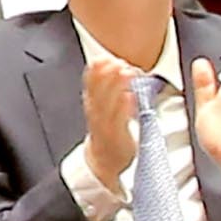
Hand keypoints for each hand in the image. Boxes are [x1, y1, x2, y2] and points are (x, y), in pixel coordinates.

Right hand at [76, 37, 145, 196]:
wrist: (104, 163)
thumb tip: (105, 62)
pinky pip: (119, 122)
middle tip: (117, 61)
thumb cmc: (107, 132)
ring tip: (126, 71)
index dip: (95, 72)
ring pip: (108, 105)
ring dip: (117, 87)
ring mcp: (105, 127)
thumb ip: (103, 88)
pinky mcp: (116, 138)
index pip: (90, 86)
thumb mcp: (101, 109)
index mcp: (92, 107)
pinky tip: (130, 97)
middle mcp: (96, 116)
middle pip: (99, 94)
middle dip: (107, 76)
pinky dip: (124, 109)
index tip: (103, 57)